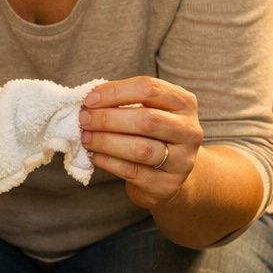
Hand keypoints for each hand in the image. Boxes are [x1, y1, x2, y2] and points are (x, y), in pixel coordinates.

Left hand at [79, 76, 201, 208]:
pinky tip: (95, 155)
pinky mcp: (167, 184)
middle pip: (147, 120)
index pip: (149, 88)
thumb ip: (124, 101)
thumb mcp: (148, 110)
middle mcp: (189, 131)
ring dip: (106, 142)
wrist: (170, 173)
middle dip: (108, 119)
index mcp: (184, 103)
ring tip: (86, 138)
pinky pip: (133, 172)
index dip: (116, 92)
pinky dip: (109, 162)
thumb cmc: (152, 134)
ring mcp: (182, 160)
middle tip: (84, 120)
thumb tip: (90, 100)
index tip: (90, 99)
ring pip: (141, 149)